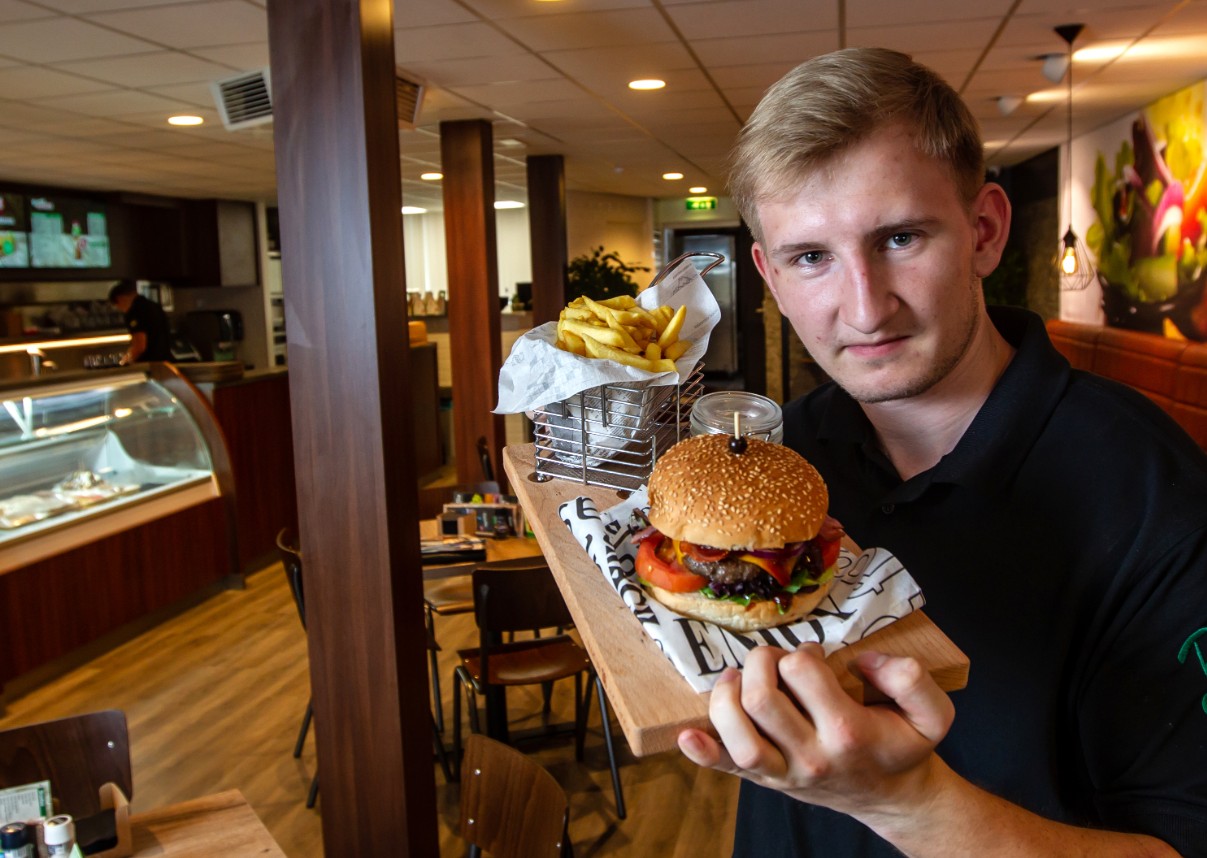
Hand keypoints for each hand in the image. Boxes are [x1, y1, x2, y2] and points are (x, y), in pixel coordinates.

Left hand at [678, 644, 953, 822]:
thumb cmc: (903, 747)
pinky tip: (687, 734)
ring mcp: (784, 774)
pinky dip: (703, 753)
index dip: (803, 652)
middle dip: (760, 662)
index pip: (802, 672)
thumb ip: (911, 679)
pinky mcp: (766, 782)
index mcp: (848, 731)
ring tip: (737, 679)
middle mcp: (812, 756)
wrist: (893, 798)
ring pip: (739, 737)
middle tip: (773, 659)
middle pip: (761, 700)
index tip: (813, 656)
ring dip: (726, 697)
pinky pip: (727, 770)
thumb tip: (864, 659)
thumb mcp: (932, 713)